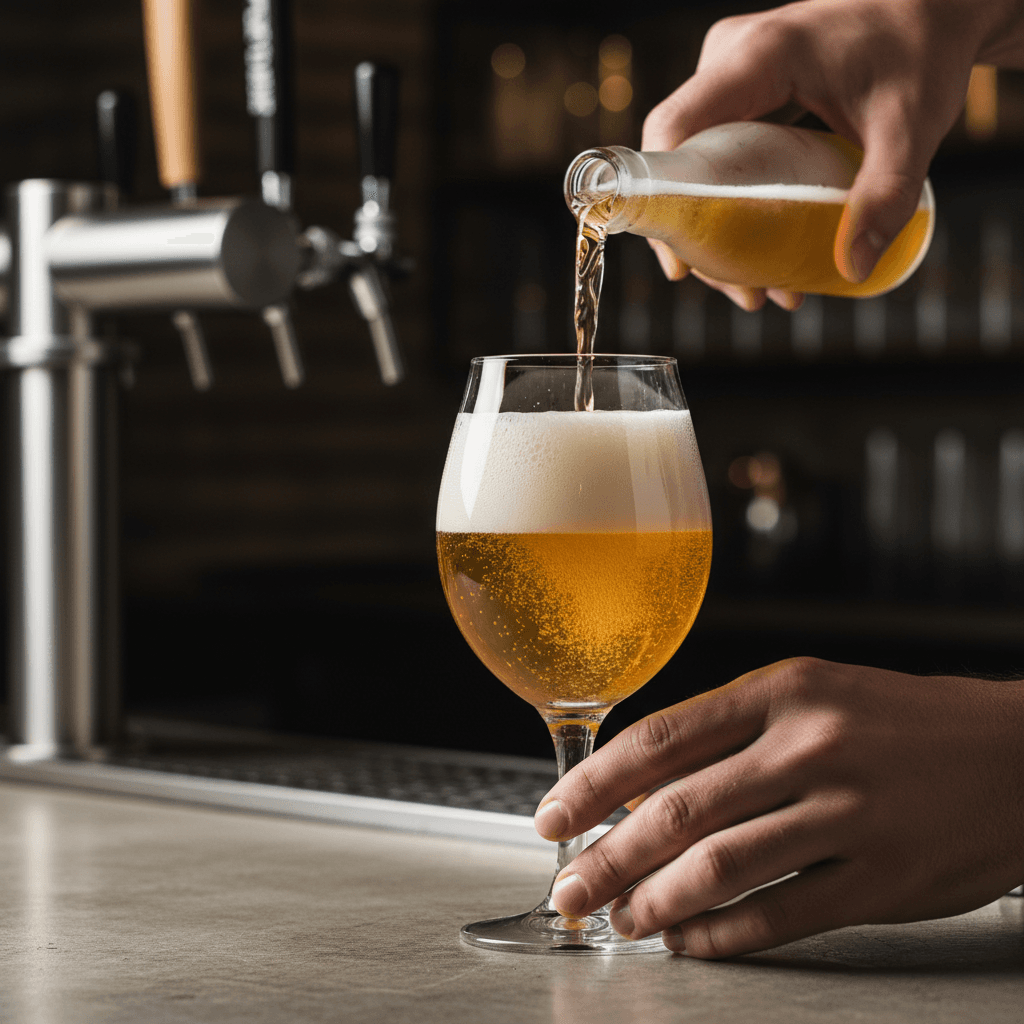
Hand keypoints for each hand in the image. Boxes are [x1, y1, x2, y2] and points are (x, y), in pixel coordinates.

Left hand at [534, 657, 1023, 957]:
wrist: (1014, 753)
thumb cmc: (898, 721)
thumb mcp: (812, 696)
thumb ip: (726, 735)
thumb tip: (636, 787)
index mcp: (783, 691)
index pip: (659, 739)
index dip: (592, 783)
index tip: (552, 814)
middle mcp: (810, 746)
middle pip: (675, 810)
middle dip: (605, 856)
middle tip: (568, 888)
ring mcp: (850, 813)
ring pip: (719, 866)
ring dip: (654, 902)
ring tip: (622, 920)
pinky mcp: (883, 879)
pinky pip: (781, 915)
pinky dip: (722, 936)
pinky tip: (691, 942)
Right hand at [643, 0, 1023, 306]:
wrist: (934, 7)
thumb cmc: (922, 48)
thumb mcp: (910, 126)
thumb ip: (885, 195)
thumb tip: (851, 267)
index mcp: (758, 56)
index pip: (674, 129)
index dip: (662, 198)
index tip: (680, 262)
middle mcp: (729, 60)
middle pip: (681, 160)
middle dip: (700, 236)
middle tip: (742, 291)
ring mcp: (731, 74)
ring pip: (696, 164)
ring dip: (716, 229)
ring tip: (758, 286)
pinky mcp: (742, 91)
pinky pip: (717, 154)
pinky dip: (732, 204)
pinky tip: (762, 251)